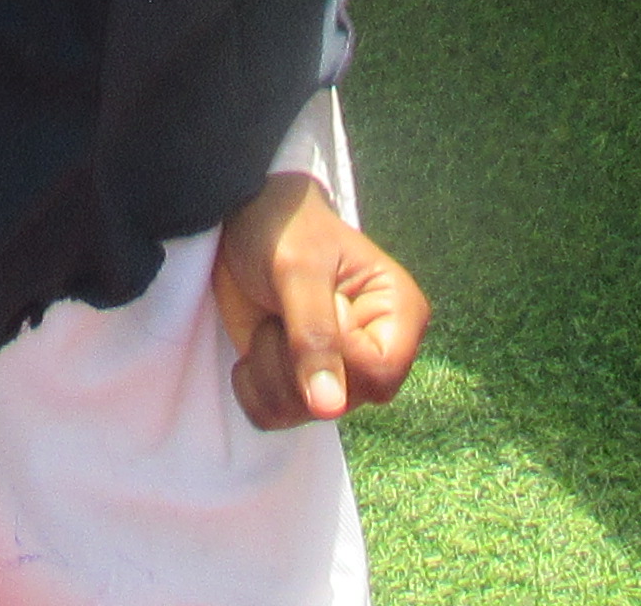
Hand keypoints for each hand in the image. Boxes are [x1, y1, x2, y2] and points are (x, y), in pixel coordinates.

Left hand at [211, 172, 429, 429]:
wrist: (242, 222)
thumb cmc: (284, 228)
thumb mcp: (298, 270)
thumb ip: (315, 336)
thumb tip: (330, 409)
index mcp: (399, 314)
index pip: (380, 376)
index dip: (336, 356)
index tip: (313, 308)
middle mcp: (377, 351)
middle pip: (341, 403)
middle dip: (293, 361)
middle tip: (280, 312)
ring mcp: (338, 373)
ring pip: (304, 415)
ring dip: (268, 369)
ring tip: (271, 321)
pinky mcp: (300, 385)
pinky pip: (273, 418)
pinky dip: (251, 386)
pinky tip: (254, 346)